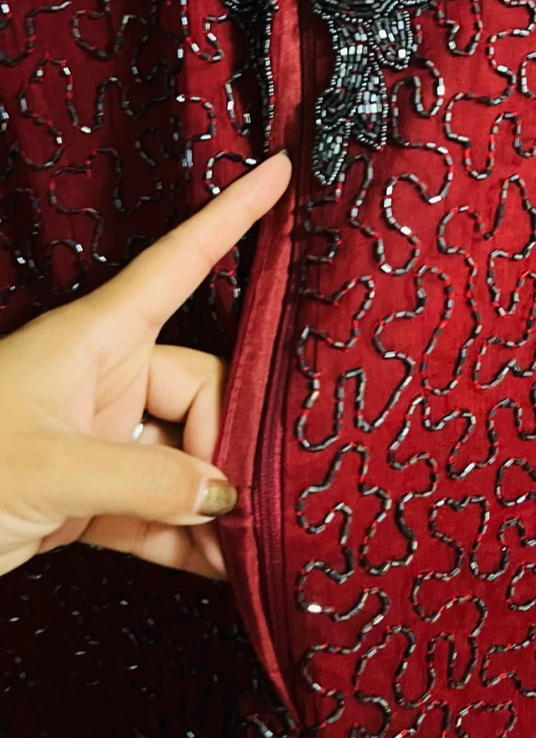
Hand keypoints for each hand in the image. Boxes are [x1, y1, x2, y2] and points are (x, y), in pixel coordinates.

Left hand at [0, 150, 291, 580]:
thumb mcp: (50, 468)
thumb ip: (147, 478)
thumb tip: (223, 493)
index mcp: (97, 336)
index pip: (182, 259)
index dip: (234, 214)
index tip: (282, 168)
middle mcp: (106, 375)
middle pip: (205, 385)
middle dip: (229, 443)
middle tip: (242, 502)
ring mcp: (100, 433)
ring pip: (186, 453)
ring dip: (213, 504)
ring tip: (244, 548)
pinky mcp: (88, 490)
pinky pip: (157, 504)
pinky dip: (186, 537)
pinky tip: (218, 568)